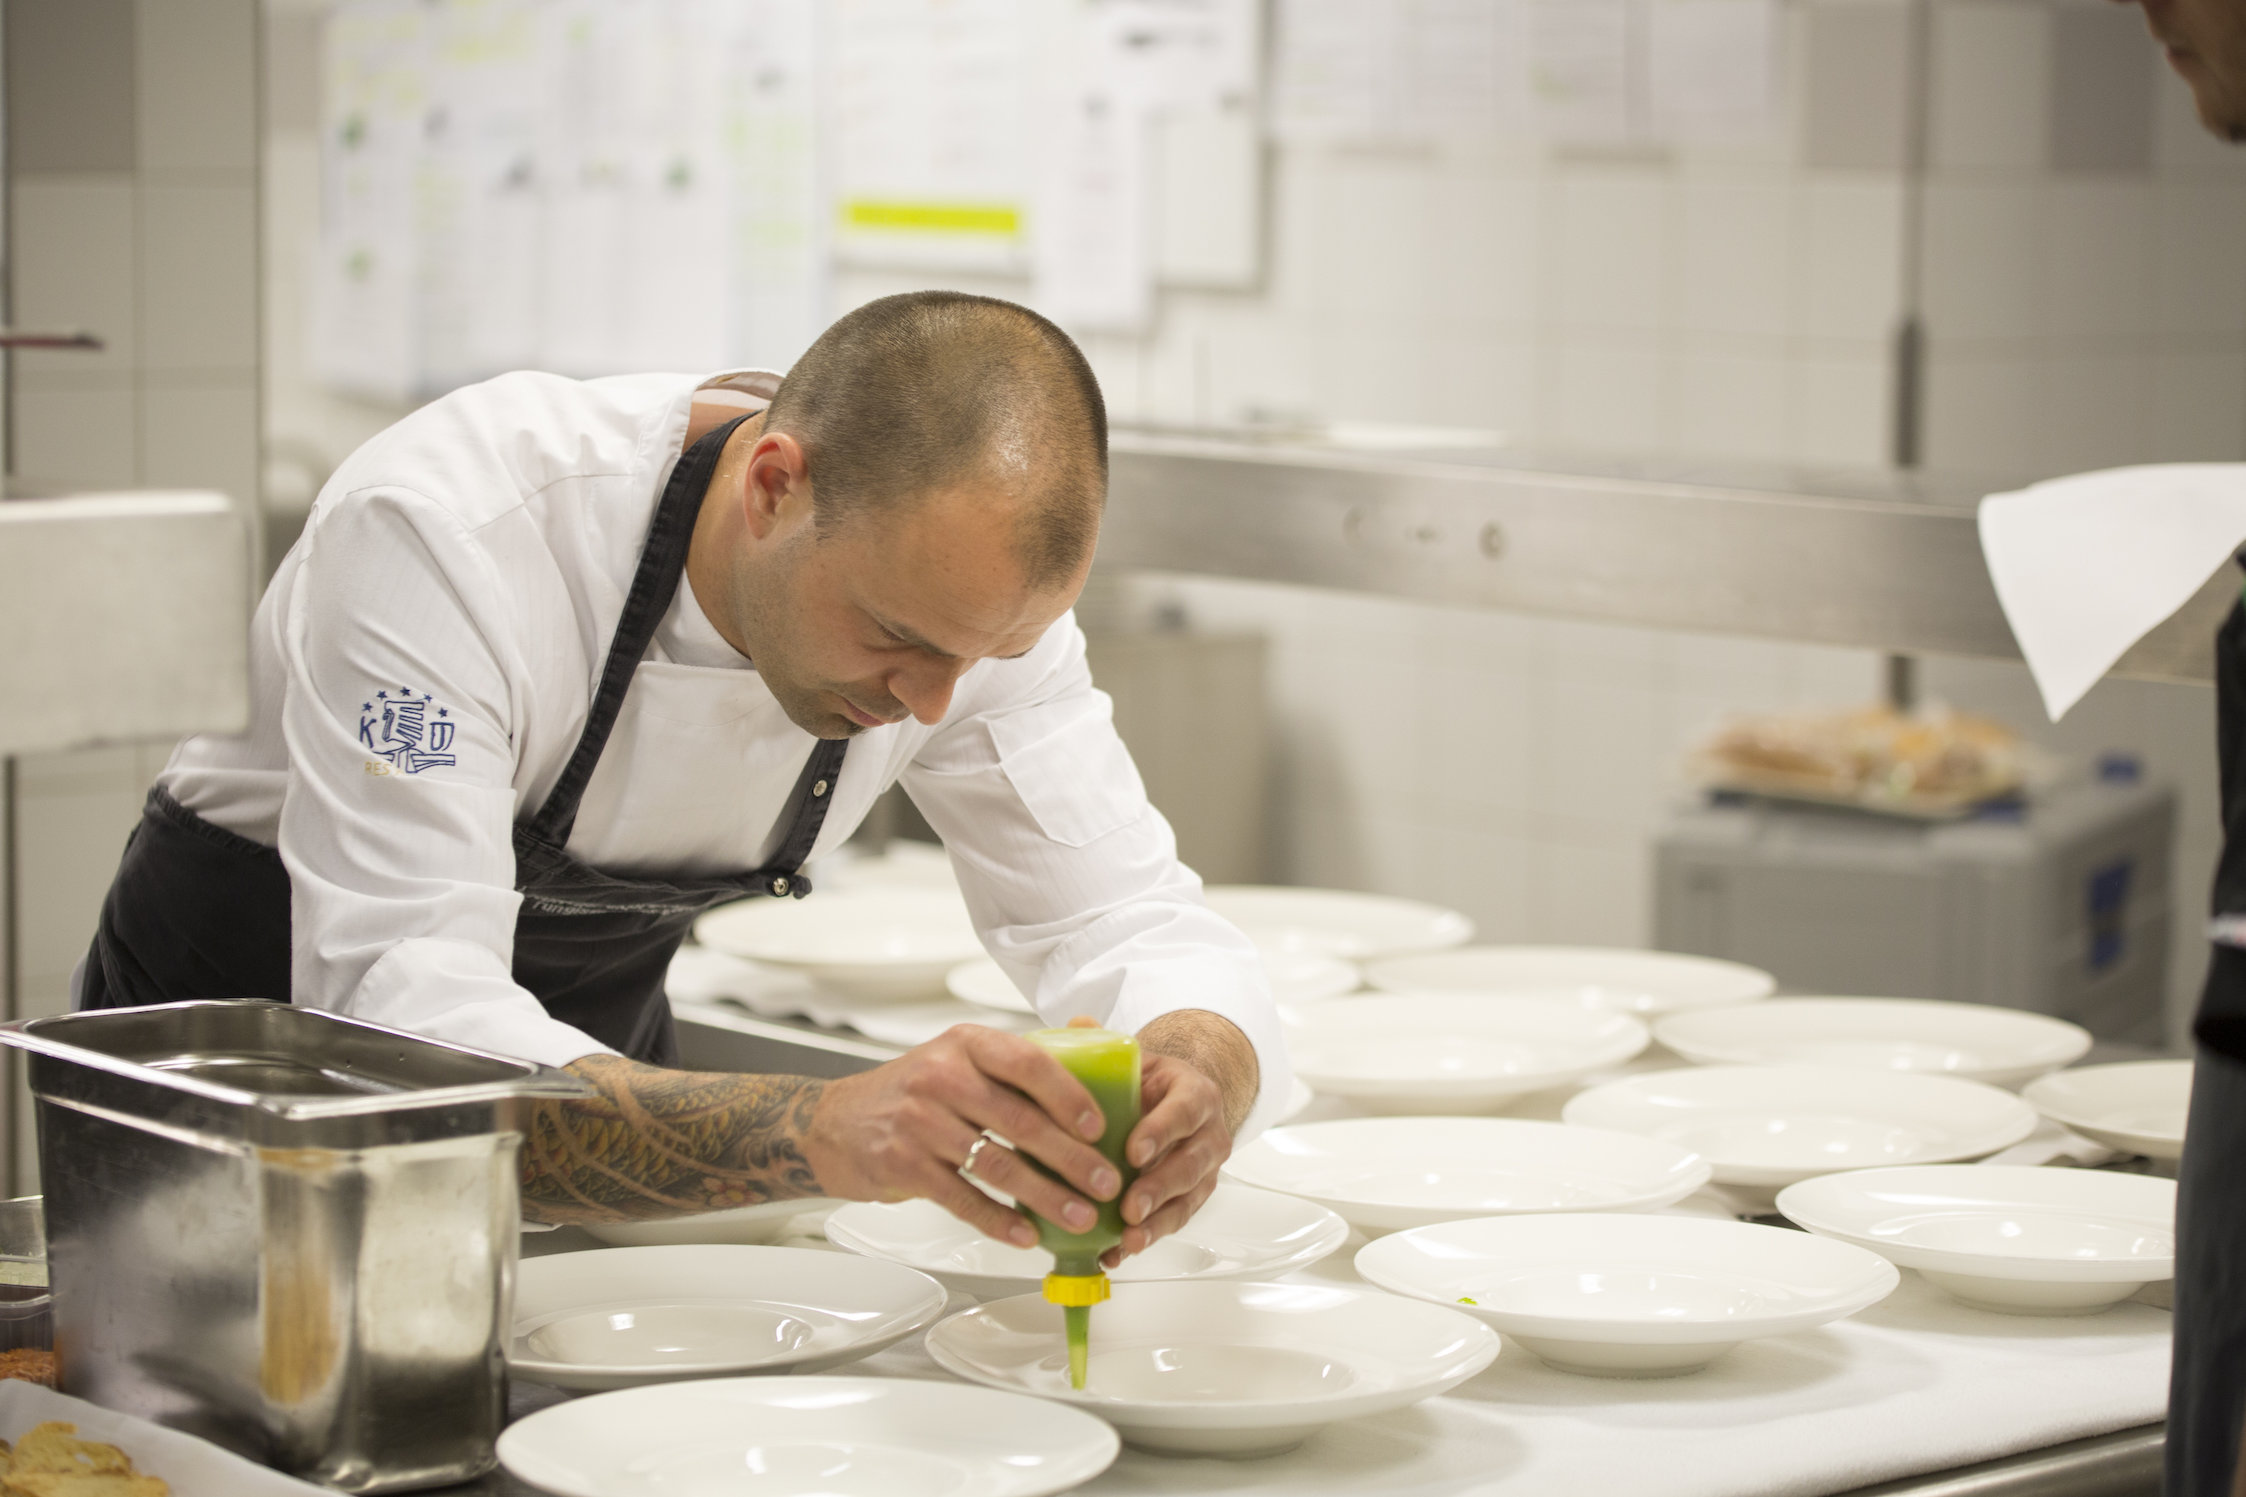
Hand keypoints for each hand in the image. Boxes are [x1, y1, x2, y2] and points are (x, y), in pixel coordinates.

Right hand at [799, 1024, 1121, 1248]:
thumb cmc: (910, 1092)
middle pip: (1021, 1121)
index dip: (1070, 1096)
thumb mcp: (955, 1058)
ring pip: (998, 1165)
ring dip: (1046, 1197)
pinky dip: (1000, 1220)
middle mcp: (941, 1078)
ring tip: (1080, 1216)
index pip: (1028, 1062)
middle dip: (1072, 1158)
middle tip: (1107, 1183)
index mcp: (966, 1044)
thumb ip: (1011, 1064)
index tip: (1100, 1127)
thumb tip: (1092, 1062)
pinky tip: (1027, 1235)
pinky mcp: (903, 1166)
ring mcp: (919, 1123)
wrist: (833, 1123)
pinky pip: (963, 1199)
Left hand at [1101, 1047, 1235, 1265]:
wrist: (1180, 1102)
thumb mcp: (1136, 1059)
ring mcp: (1204, 1171)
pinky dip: (1145, 1239)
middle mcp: (1208, 1134)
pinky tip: (1116, 1253)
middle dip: (1159, 1189)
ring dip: (1157, 1224)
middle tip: (1131, 1206)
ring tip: (1128, 1240)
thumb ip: (1107, 1042)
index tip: (1135, 1150)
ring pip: (1187, 1201)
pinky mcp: (1191, 1199)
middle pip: (1190, 1165)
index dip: (1161, 1131)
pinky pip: (1173, 1222)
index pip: (1184, 1111)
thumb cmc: (1152, 1084)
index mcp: (1194, 1094)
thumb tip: (1077, 1024)